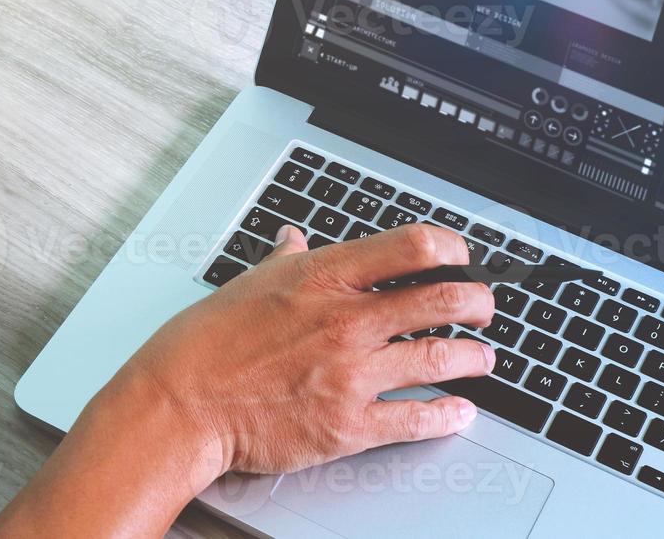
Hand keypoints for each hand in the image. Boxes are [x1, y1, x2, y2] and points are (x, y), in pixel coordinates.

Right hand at [0, 224, 497, 536]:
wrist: (180, 405)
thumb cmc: (203, 344)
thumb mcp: (246, 284)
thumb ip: (284, 261)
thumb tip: (296, 239)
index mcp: (322, 278)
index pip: (412, 247)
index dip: (451, 249)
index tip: (459, 258)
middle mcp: (346, 321)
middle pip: (443, 299)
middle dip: (478, 302)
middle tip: (483, 307)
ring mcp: (352, 375)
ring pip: (441, 357)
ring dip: (473, 357)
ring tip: (482, 358)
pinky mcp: (349, 425)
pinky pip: (417, 418)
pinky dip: (448, 415)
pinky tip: (459, 412)